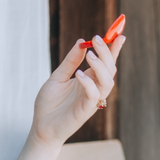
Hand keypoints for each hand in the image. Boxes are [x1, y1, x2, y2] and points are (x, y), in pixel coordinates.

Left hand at [31, 31, 125, 147]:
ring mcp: (91, 100)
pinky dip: (89, 83)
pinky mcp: (85, 111)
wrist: (41, 126)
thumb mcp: (58, 77)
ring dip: (100, 66)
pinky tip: (78, 74)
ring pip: (107, 82)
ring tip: (89, 54)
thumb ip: (70, 61)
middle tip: (96, 38)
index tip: (119, 33)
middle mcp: (93, 88)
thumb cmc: (49, 103)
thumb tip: (81, 42)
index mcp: (88, 79)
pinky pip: (94, 96)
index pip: (106, 62)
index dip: (114, 49)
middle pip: (110, 69)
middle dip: (107, 52)